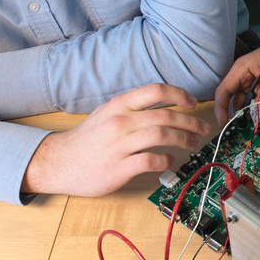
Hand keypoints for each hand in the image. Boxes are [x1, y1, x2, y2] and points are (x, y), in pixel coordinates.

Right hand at [21, 84, 211, 196]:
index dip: (180, 95)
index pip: (156, 91)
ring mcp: (120, 145)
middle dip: (190, 122)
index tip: (192, 103)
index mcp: (119, 105)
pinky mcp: (119, 167)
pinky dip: (167, 161)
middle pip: (166, 116)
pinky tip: (171, 161)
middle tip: (201, 129)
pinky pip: (152, 161)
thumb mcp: (107, 113)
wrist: (58, 162)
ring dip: (184, 140)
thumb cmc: (86, 139)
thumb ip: (132, 108)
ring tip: (192, 144)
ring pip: (163, 136)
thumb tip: (162, 105)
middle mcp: (121, 122)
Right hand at [213, 40, 259, 125]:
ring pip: (250, 108)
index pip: (224, 91)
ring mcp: (257, 89)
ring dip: (256, 116)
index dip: (220, 108)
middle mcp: (246, 81)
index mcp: (242, 70)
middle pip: (236, 103)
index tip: (223, 123)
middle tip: (246, 128)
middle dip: (241, 116)